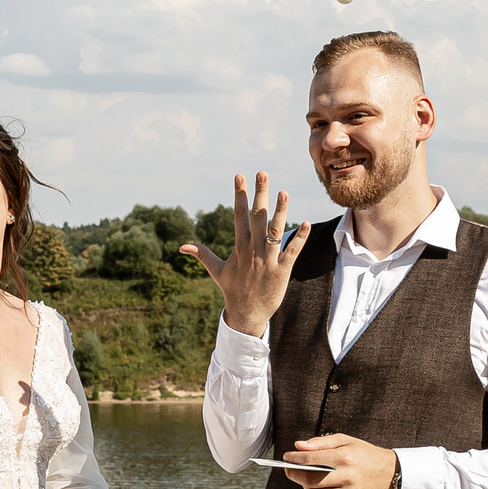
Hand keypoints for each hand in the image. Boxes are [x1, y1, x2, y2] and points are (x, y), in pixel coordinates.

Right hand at [178, 171, 306, 336]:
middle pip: (256, 218)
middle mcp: (253, 251)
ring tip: (284, 192)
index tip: (240, 177)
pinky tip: (306, 223)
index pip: (238, 215)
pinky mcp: (281, 271)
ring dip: (280, 212)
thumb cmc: (233, 290)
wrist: (247, 315)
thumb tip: (182, 246)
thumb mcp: (216, 271)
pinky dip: (300, 238)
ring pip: (275, 232)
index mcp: (239, 247)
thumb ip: (202, 254)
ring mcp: (267, 261)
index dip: (239, 195)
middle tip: (262, 173)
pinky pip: (291, 252)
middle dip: (259, 195)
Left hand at [290, 434, 398, 488]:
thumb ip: (321, 442)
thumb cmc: (366, 455)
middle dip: (295, 475)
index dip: (294, 459)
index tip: (287, 458)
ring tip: (309, 480)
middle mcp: (347, 476)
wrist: (390, 473)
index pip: (310, 460)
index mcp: (344, 457)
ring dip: (307, 488)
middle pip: (310, 480)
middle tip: (291, 470)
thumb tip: (299, 446)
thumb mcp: (346, 441)